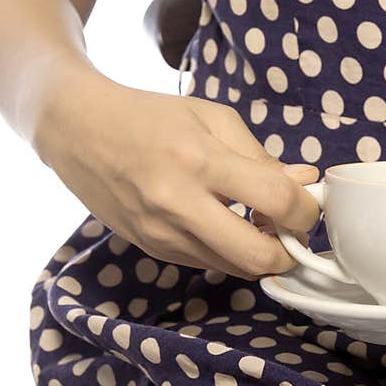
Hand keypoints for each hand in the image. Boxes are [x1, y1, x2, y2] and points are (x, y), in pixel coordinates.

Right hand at [36, 75, 318, 278]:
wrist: (78, 132)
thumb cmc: (152, 117)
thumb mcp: (213, 118)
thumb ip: (262, 156)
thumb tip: (306, 182)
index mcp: (199, 161)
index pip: (276, 201)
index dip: (306, 209)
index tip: (308, 203)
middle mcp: (178, 205)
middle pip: (259, 257)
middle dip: (291, 252)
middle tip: (294, 231)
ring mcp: (163, 235)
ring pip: (237, 269)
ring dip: (262, 254)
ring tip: (262, 224)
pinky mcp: (154, 250)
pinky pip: (211, 264)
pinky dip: (233, 252)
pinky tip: (230, 225)